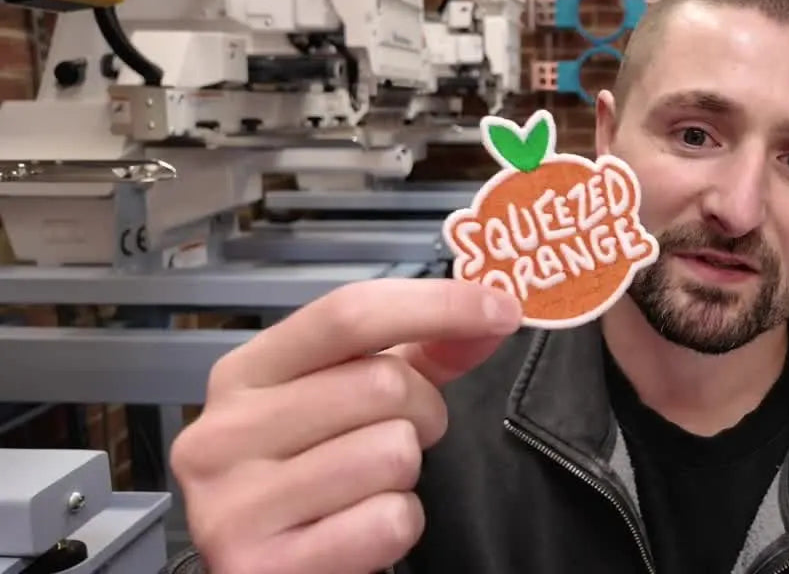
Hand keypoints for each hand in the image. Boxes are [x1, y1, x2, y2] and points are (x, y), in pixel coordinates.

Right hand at [169, 279, 522, 573]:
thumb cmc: (311, 479)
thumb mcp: (347, 403)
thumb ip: (418, 355)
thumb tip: (492, 315)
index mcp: (243, 374)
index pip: (348, 313)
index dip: (438, 305)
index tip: (502, 309)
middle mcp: (224, 432)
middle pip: (383, 383)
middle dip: (423, 411)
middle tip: (403, 437)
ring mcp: (235, 503)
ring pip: (392, 452)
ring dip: (405, 475)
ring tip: (368, 488)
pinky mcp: (262, 566)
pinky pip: (388, 521)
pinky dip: (396, 527)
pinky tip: (358, 531)